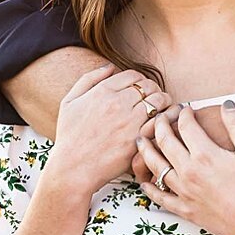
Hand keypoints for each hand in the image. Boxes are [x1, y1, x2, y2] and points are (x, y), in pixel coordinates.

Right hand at [44, 64, 173, 198]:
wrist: (74, 167)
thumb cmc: (69, 136)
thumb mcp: (69, 102)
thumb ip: (89, 79)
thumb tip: (109, 66)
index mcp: (102, 91)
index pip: (133, 75)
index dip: (140, 80)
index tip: (140, 89)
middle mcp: (118, 102)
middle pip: (149, 85)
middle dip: (154, 89)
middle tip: (154, 98)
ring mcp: (130, 121)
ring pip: (159, 100)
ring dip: (163, 102)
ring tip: (160, 109)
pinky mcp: (139, 139)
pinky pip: (161, 121)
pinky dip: (165, 118)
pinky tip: (162, 123)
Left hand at [136, 101, 234, 234]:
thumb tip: (226, 105)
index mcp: (204, 154)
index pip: (185, 125)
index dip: (183, 113)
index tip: (185, 109)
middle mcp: (188, 171)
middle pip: (165, 141)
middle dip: (159, 125)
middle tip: (158, 118)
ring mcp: (183, 191)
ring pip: (155, 167)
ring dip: (146, 151)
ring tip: (141, 141)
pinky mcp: (184, 209)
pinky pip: (160, 197)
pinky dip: (150, 188)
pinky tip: (145, 183)